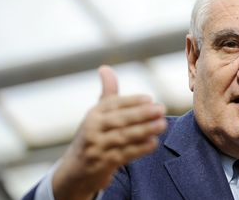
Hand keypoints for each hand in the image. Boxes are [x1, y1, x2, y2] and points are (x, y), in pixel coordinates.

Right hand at [52, 65, 166, 199]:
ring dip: (144, 130)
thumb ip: (107, 93)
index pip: (113, 104)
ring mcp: (97, 147)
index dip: (132, 101)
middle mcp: (92, 129)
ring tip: (162, 124)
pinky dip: (139, 149)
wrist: (75, 171)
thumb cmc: (92, 136)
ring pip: (123, 137)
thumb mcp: (97, 115)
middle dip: (141, 114)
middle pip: (119, 119)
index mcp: (93, 114)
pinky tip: (154, 143)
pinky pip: (124, 155)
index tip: (150, 99)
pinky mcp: (102, 164)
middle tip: (161, 109)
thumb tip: (105, 68)